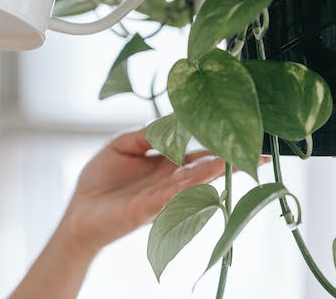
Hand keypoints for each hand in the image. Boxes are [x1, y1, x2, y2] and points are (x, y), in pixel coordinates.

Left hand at [59, 127, 225, 256]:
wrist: (79, 212)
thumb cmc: (100, 181)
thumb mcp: (122, 145)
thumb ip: (145, 133)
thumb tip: (169, 122)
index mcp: (166, 164)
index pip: (198, 152)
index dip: (217, 144)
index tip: (239, 133)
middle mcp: (169, 181)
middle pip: (203, 168)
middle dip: (228, 161)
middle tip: (256, 153)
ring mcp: (160, 197)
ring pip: (192, 182)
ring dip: (212, 172)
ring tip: (234, 162)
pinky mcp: (146, 210)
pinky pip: (169, 196)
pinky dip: (184, 188)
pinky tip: (198, 178)